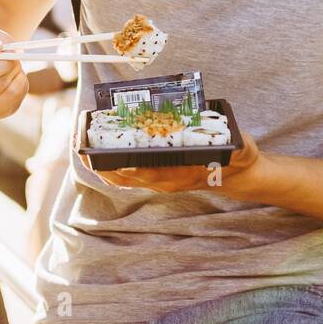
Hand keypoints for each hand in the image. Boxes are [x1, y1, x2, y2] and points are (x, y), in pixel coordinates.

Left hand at [85, 129, 261, 194]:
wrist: (238, 175)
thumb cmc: (237, 159)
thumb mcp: (240, 150)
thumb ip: (237, 147)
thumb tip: (235, 144)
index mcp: (182, 175)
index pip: (150, 174)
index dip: (130, 168)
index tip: (112, 159)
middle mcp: (165, 181)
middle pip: (125, 176)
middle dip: (100, 163)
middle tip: (81, 143)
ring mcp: (158, 179)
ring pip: (120, 176)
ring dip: (99, 162)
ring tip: (81, 142)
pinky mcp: (155, 174)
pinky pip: (125, 173)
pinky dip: (108, 162)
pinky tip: (97, 149)